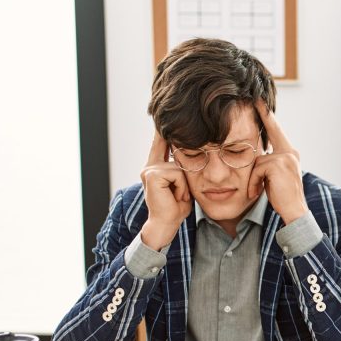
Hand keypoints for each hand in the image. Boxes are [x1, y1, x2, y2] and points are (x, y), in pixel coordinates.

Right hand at [139, 133, 191, 248]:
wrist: (166, 224)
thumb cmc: (176, 207)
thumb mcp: (182, 185)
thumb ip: (182, 170)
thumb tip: (191, 155)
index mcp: (155, 167)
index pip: (161, 143)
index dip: (164, 130)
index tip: (164, 115)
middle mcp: (149, 166)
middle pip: (174, 152)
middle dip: (183, 174)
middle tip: (178, 194)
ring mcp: (149, 170)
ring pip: (180, 167)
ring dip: (184, 185)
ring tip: (178, 196)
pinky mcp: (152, 175)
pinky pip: (177, 174)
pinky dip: (182, 188)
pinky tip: (175, 197)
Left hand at [249, 100, 307, 223]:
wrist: (295, 213)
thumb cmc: (282, 198)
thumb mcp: (275, 177)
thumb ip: (269, 163)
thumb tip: (258, 154)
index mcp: (290, 154)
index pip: (277, 132)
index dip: (269, 117)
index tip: (260, 103)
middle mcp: (290, 153)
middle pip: (272, 132)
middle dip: (265, 115)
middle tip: (256, 99)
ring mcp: (286, 157)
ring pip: (258, 160)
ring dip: (253, 178)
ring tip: (256, 191)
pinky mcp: (278, 164)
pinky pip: (256, 170)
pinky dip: (252, 183)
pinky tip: (256, 193)